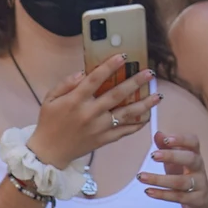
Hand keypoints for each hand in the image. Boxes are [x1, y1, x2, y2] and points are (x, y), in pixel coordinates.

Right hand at [25, 53, 159, 167]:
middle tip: (150, 73)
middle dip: (135, 82)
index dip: (109, 66)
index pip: (95, 79)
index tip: (123, 56)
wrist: (50, 151)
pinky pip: (125, 130)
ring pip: (127, 113)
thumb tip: (82, 73)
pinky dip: (138, 124)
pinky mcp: (105, 139)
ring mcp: (100, 127)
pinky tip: (148, 115)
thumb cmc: (49, 122)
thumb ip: (64, 84)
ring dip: (144, 104)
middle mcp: (90, 113)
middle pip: (117, 95)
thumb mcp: (49, 100)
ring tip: (158, 95)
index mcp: (75, 101)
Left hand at [139, 133, 207, 207]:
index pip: (193, 142)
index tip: (166, 139)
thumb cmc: (185, 175)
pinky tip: (148, 191)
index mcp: (194, 155)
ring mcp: (199, 185)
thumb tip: (158, 133)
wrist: (202, 201)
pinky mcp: (195, 199)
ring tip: (140, 176)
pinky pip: (178, 197)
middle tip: (152, 155)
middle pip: (190, 159)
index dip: (181, 139)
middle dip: (172, 156)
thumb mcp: (175, 161)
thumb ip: (166, 147)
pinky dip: (162, 194)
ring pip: (180, 181)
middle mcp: (199, 168)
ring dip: (158, 179)